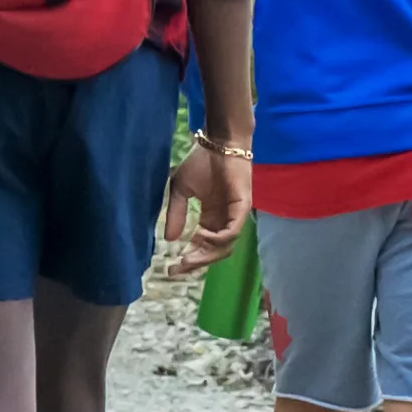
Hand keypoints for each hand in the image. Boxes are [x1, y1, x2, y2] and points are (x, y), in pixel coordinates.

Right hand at [163, 139, 252, 275]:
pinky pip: (232, 231)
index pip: (202, 245)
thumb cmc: (201, 162)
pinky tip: (201, 237)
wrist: (219, 143)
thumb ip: (175, 213)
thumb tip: (169, 239)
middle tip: (178, 268)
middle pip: (213, 251)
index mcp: (211, 217)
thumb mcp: (180, 190)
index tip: (171, 268)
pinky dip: (218, 239)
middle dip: (195, 262)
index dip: (188, 257)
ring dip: (206, 254)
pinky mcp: (242, 208)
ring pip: (224, 246)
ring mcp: (235, 216)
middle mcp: (224, 220)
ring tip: (188, 257)